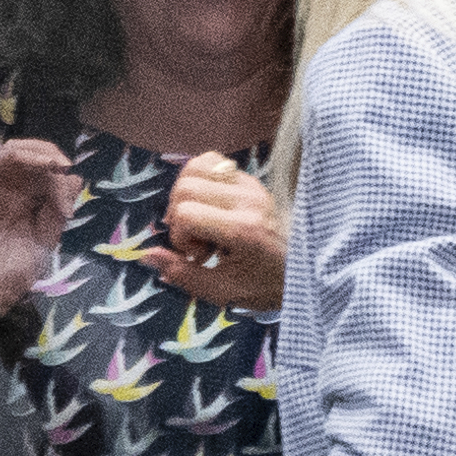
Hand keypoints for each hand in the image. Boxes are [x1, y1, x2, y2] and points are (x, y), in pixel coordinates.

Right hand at [0, 138, 80, 330]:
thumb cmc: (4, 281)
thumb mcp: (42, 246)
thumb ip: (56, 214)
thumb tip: (75, 178)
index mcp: (24, 205)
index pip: (42, 174)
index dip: (60, 176)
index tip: (70, 202)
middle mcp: (5, 195)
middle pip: (26, 158)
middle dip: (49, 155)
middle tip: (63, 167)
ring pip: (6, 157)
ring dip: (31, 152)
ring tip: (51, 163)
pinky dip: (5, 160)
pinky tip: (26, 163)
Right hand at [144, 154, 283, 314]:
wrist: (308, 269)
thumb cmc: (267, 285)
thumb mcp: (225, 292)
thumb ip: (184, 275)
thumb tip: (147, 255)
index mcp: (244, 230)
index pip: (187, 213)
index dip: (179, 236)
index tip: (195, 255)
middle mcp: (248, 199)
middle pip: (185, 187)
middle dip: (179, 215)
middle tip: (197, 241)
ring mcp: (252, 184)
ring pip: (196, 166)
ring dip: (187, 194)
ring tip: (201, 220)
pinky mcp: (252, 178)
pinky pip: (213, 162)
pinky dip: (201, 181)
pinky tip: (210, 207)